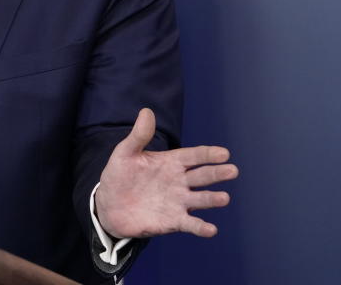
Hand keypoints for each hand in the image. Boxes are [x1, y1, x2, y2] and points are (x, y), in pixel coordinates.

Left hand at [94, 107, 237, 238]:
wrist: (109, 205)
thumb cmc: (119, 175)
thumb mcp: (125, 153)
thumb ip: (139, 135)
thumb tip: (146, 111)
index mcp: (171, 162)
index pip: (194, 156)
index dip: (208, 154)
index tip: (224, 153)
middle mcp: (179, 182)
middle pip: (202, 176)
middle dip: (217, 173)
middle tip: (232, 170)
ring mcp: (178, 202)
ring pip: (200, 199)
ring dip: (212, 199)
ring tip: (224, 198)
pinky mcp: (173, 221)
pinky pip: (190, 224)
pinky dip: (201, 227)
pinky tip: (211, 229)